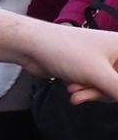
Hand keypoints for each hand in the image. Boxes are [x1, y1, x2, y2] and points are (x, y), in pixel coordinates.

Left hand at [0, 12, 117, 102]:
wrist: (31, 46)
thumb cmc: (66, 53)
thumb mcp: (99, 75)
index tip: (108, 89)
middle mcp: (116, 53)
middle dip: (103, 93)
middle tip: (85, 91)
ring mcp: (102, 62)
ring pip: (108, 89)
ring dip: (91, 93)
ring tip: (73, 90)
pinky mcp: (88, 70)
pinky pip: (95, 88)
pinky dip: (84, 91)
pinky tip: (71, 90)